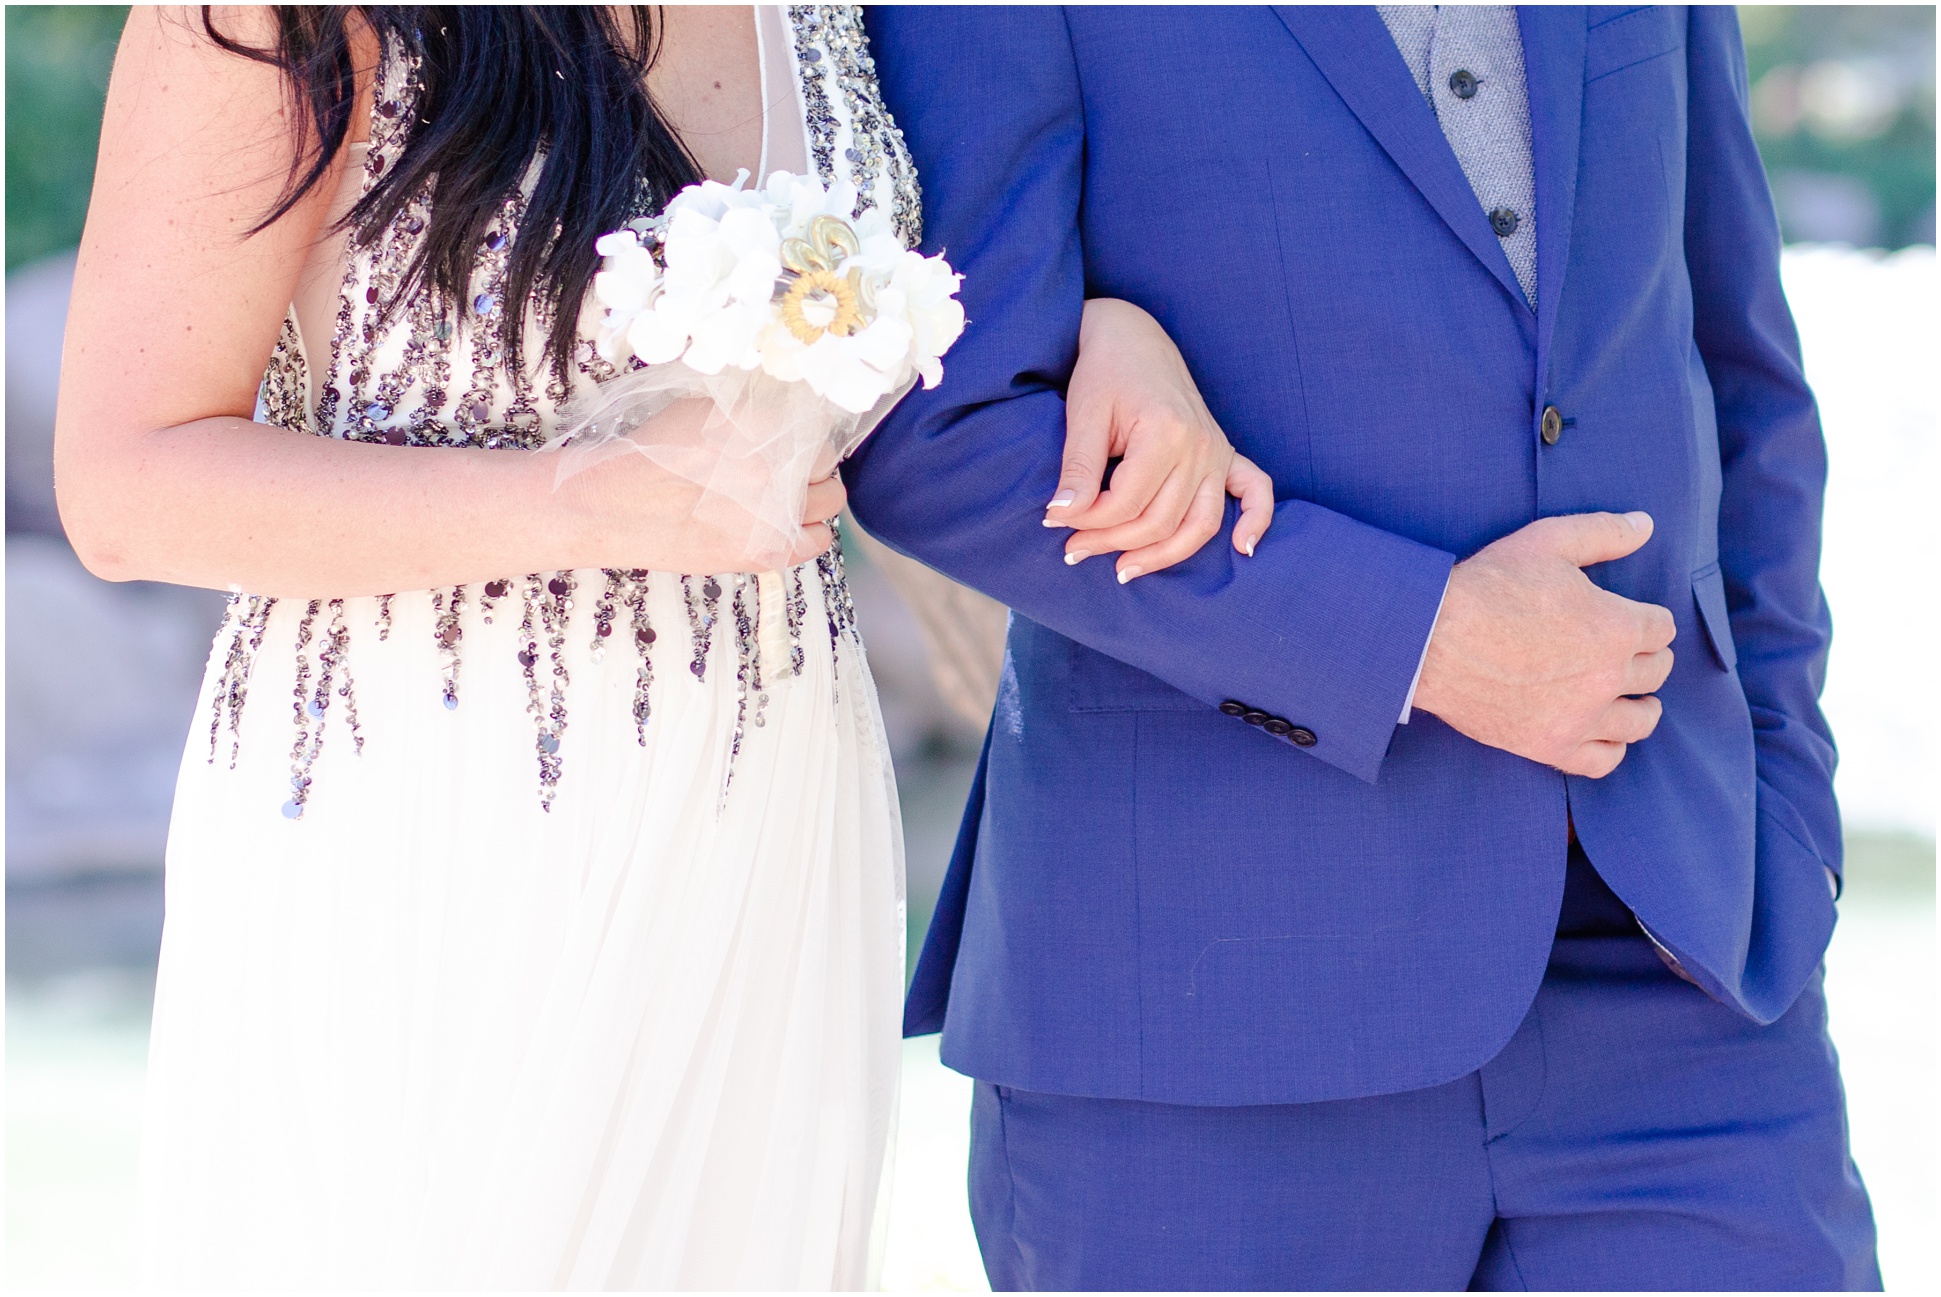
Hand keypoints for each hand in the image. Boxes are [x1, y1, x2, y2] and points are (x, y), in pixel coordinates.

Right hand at [560, 400, 845, 573]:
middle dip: (810, 464)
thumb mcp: (700, 409)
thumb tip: (780, 412)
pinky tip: (791, 526)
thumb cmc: (651, 453)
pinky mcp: (767, 551)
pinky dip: (811, 532)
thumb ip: (747, 410)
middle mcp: (776, 468)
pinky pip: (817, 542)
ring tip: (790, 498)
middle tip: (788, 469)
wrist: (615, 506)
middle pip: (826, 462)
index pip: (813, 428)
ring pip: (830, 500)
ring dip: (815, 495)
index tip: (788, 442)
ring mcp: (776, 513)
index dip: (801, 436)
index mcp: (761, 427)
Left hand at [1048, 298, 1273, 581]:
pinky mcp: (1225, 452)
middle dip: (1112, 542)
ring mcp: (1217, 451)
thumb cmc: (1104, 373)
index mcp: (1165, 432)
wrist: (1132, 337)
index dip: (1089, 521)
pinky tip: (1243, 549)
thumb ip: (1077, 469)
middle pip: (1160, 521)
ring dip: (1163, 555)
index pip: (1127, 503)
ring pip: (1200, 524)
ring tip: (1123, 570)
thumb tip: (1060, 516)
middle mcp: (1200, 445)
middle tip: (1073, 549)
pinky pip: (1255, 491)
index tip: (1057, 522)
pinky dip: (1256, 521)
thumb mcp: (1083, 415)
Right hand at [1411, 512, 1676, 777]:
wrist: (1430, 639)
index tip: (1630, 619)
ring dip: (1639, 705)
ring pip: (1641, 720)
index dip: (1646, 619)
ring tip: (1625, 696)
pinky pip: (1605, 760)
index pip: (1662, 628)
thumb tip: (1645, 524)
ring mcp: (1581, 716)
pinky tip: (1601, 730)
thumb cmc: (1488, 586)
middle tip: (1620, 651)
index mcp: (1618, 627)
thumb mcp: (1547, 542)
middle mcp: (1609, 676)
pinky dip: (1611, 747)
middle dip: (1643, 657)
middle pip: (1656, 672)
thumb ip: (1604, 532)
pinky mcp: (1551, 745)